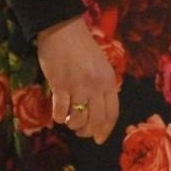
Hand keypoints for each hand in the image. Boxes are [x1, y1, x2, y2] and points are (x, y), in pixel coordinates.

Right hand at [37, 16, 119, 143]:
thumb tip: (98, 110)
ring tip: (68, 121)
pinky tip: (57, 114)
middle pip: (96, 120)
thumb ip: (101, 86)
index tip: (99, 140)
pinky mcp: (61, 84)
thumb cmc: (81, 48)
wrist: (63, 30)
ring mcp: (79, 86)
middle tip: (80, 132)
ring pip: (79, 118)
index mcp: (108, 81)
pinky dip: (59, 117)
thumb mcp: (100, 66)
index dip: (106, 130)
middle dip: (88, 131)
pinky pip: (61, 110)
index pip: (112, 113)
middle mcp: (97, 86)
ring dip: (72, 125)